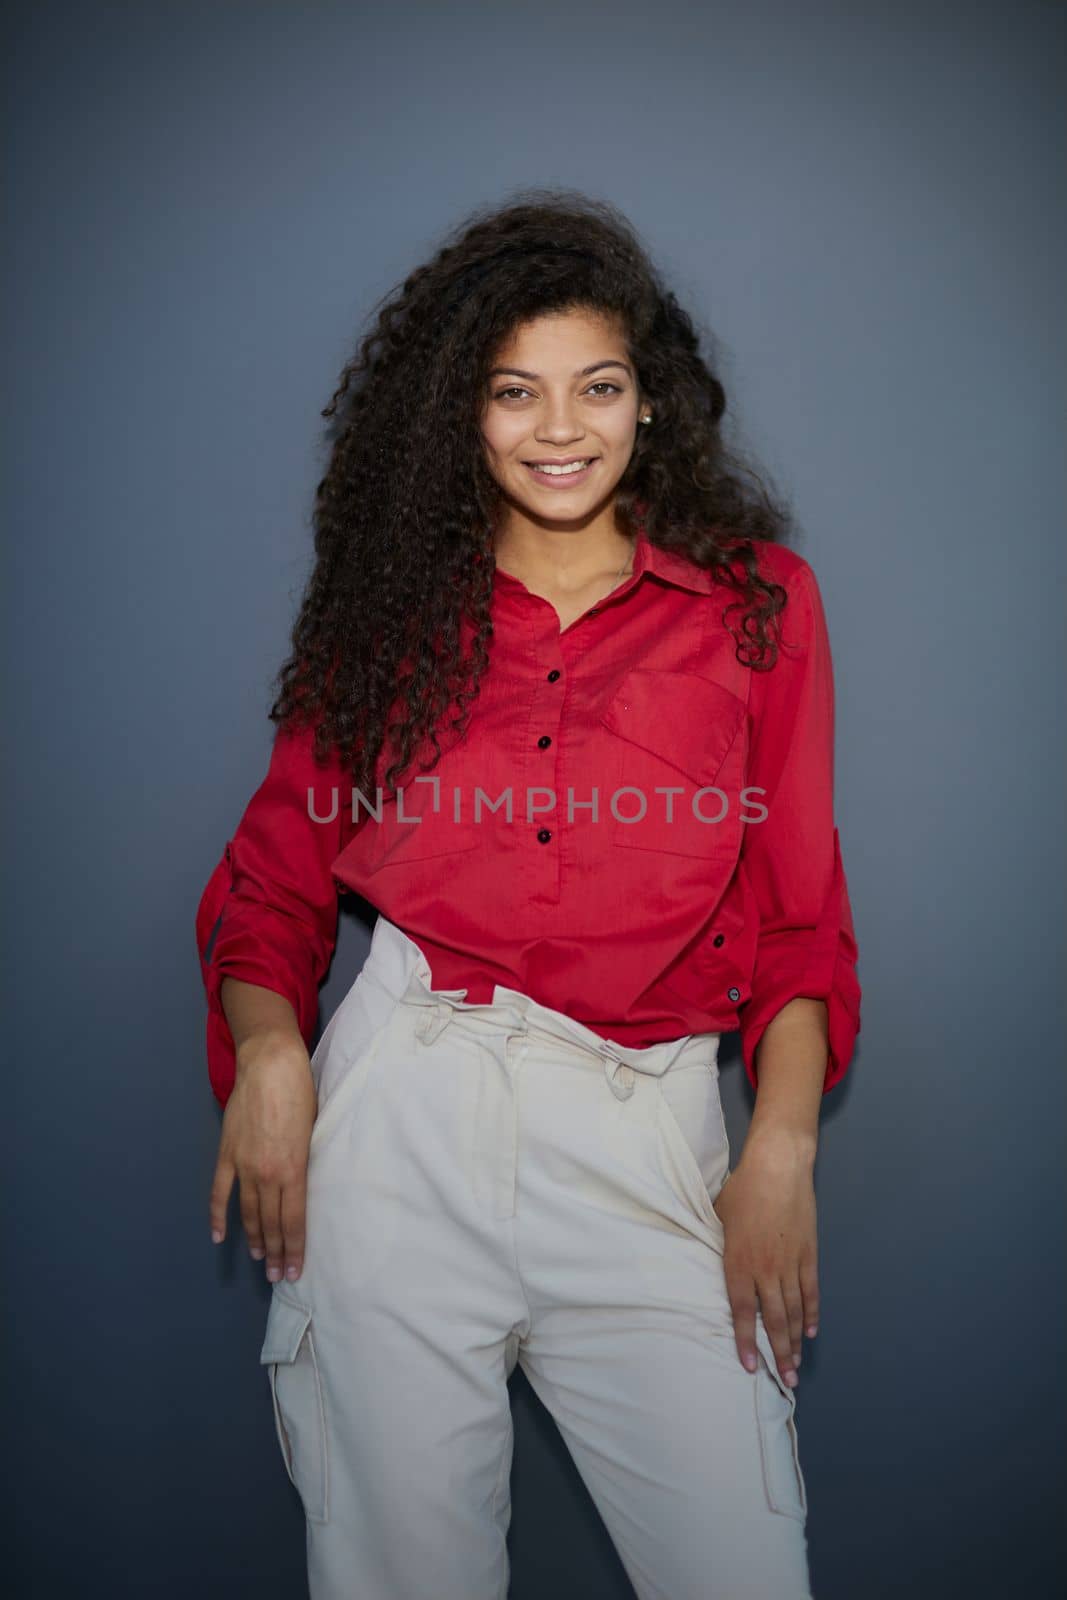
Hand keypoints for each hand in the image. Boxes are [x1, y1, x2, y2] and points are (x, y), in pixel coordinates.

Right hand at [209, 1029, 317, 1283]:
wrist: (270, 1064)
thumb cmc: (302, 1092)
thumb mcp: (315, 1131)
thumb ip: (307, 1162)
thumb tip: (304, 1186)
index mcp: (294, 1169)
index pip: (294, 1220)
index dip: (294, 1249)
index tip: (294, 1270)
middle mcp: (268, 1173)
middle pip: (272, 1222)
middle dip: (275, 1252)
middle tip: (277, 1275)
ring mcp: (244, 1165)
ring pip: (248, 1212)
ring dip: (254, 1239)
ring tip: (259, 1259)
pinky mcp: (227, 1153)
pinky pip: (220, 1191)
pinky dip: (218, 1215)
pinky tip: (219, 1236)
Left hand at [711, 1125, 819, 1386]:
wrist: (778, 1168)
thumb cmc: (742, 1190)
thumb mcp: (718, 1219)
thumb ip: (717, 1249)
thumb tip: (706, 1266)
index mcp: (739, 1262)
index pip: (743, 1311)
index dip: (746, 1341)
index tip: (749, 1366)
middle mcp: (765, 1269)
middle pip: (774, 1320)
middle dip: (779, 1354)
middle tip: (785, 1382)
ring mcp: (790, 1263)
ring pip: (794, 1311)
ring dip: (795, 1342)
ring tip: (796, 1367)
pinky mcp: (809, 1254)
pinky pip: (811, 1291)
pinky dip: (812, 1313)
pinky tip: (810, 1332)